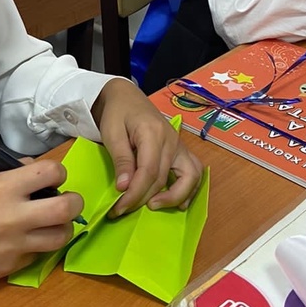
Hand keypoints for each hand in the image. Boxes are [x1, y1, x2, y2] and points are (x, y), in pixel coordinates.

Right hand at [0, 160, 82, 283]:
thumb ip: (13, 173)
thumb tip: (38, 169)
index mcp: (4, 188)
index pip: (51, 172)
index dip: (58, 173)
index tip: (53, 178)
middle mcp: (14, 216)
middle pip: (66, 208)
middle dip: (74, 201)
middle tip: (67, 201)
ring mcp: (16, 244)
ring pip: (61, 236)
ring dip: (62, 228)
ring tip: (52, 224)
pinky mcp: (14, 266)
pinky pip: (40, 254)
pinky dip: (39, 246)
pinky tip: (28, 240)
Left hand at [91, 78, 203, 216]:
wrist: (126, 96)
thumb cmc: (117, 113)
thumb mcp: (112, 133)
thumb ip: (121, 160)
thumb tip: (125, 188)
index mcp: (153, 133)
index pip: (149, 172)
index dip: (135, 194)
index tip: (119, 208)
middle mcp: (171, 140)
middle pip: (164, 179)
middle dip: (145, 199)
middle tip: (124, 210)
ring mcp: (179, 145)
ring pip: (190, 177)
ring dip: (176, 197)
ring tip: (155, 207)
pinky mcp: (180, 149)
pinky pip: (194, 171)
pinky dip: (189, 189)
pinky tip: (178, 203)